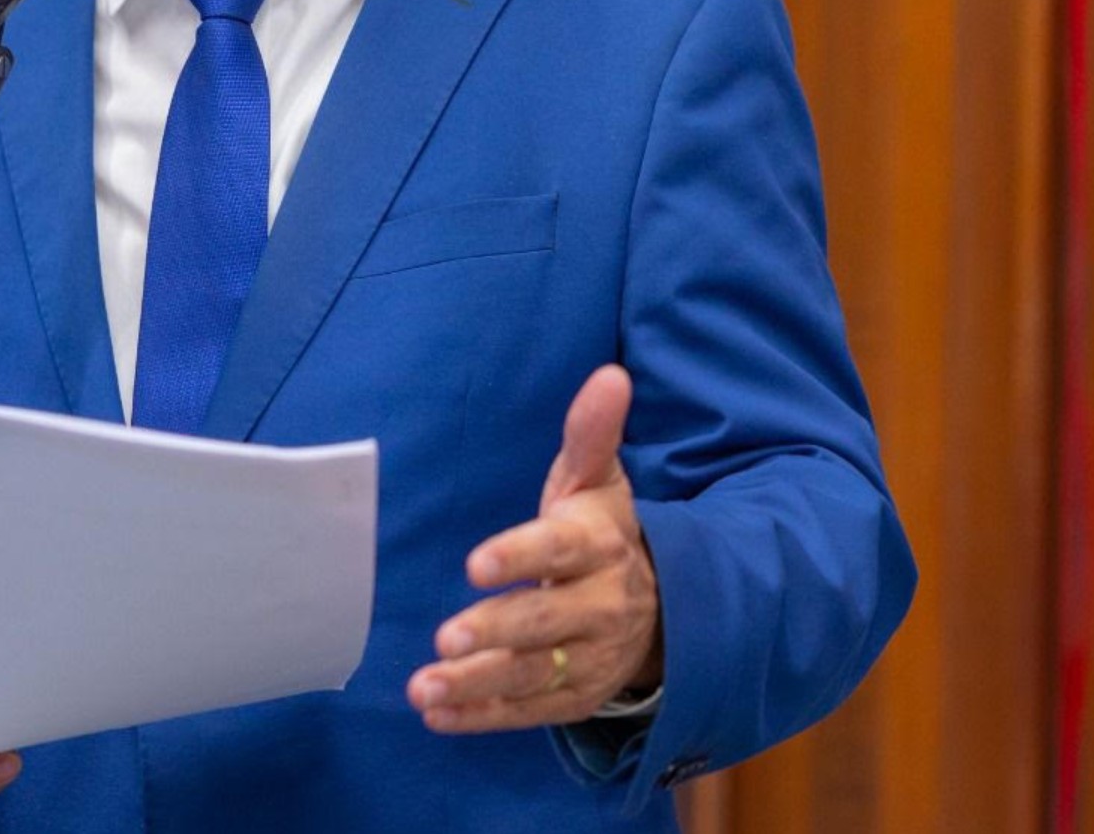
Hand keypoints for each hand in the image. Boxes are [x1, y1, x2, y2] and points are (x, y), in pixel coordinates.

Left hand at [407, 364, 661, 731]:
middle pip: (543, 622)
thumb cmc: (605, 530)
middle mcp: (598, 606)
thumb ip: (591, 434)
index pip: (558, 551)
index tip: (474, 564)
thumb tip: (609, 375)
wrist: (669, 607)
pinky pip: (528, 712)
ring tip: (424, 687)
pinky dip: (482, 718)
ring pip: (531, 675)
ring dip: (477, 684)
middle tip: (445, 638)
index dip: (519, 556)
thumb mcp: (598, 481)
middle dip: (495, 631)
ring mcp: (587, 658)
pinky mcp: (574, 696)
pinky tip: (436, 715)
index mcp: (598, 547)